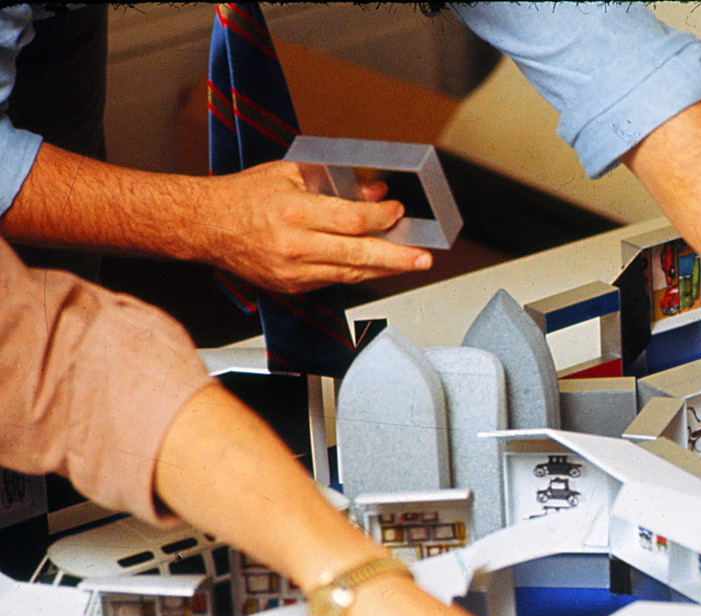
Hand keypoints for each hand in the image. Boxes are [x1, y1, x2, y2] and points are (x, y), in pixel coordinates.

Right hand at [196, 161, 433, 292]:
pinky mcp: (292, 287)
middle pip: (359, 254)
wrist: (206, 225)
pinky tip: (375, 266)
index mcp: (295, 212)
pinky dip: (357, 272)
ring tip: (410, 264)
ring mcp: (294, 272)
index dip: (382, 217)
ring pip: (351, 273)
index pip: (352, 220)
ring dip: (384, 269)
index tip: (398, 212)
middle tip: (424, 258)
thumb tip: (375, 190)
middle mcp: (296, 246)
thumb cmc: (244, 197)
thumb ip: (335, 182)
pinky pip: (335, 280)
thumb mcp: (290, 174)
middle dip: (397, 257)